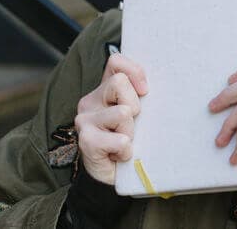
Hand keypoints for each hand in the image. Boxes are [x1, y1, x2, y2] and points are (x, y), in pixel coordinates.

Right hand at [75, 53, 147, 184]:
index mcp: (104, 89)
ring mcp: (85, 120)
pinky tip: (119, 155)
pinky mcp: (86, 140)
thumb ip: (140, 92)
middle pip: (120, 83)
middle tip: (133, 124)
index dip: (134, 72)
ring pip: (123, 112)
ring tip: (125, 141)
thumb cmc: (131, 139)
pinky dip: (126, 150)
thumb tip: (151, 82)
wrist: (114, 176)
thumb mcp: (139, 112)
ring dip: (131, 131)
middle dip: (135, 105)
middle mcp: (90, 100)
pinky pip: (120, 139)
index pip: (116, 61)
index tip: (145, 91)